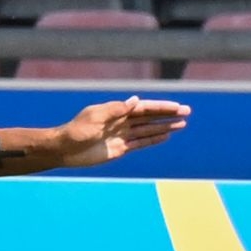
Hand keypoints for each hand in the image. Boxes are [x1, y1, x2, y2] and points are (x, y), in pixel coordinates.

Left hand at [56, 97, 190, 167]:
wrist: (63, 150)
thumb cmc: (76, 131)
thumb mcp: (95, 117)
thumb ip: (116, 110)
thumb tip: (135, 100)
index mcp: (116, 111)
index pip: (143, 108)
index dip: (161, 107)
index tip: (177, 107)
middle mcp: (121, 122)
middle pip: (149, 117)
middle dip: (168, 115)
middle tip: (187, 113)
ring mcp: (121, 136)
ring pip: (148, 130)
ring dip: (164, 127)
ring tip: (182, 125)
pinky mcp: (119, 149)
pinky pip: (140, 143)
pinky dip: (153, 140)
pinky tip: (165, 136)